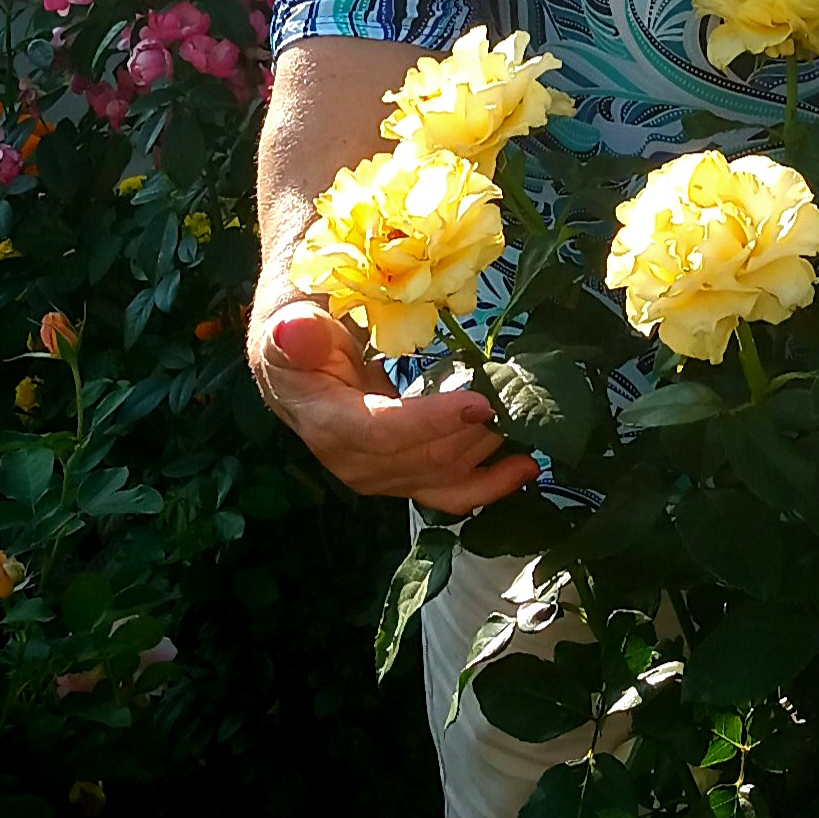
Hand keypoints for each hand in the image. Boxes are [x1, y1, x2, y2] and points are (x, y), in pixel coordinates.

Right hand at [249, 301, 537, 514]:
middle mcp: (356, 464)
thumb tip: (294, 331)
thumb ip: (296, 333)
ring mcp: (384, 478)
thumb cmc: (298, 338)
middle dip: (476, 431)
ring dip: (490, 450)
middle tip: (519, 395)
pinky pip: (451, 493)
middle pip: (429, 458)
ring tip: (529, 418)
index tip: (479, 404)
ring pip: (448, 475)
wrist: (297, 370)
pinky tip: (525, 468)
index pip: (385, 433)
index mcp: (329, 424)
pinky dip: (492, 485)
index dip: (433, 422)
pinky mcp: (405, 480)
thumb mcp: (289, 323)